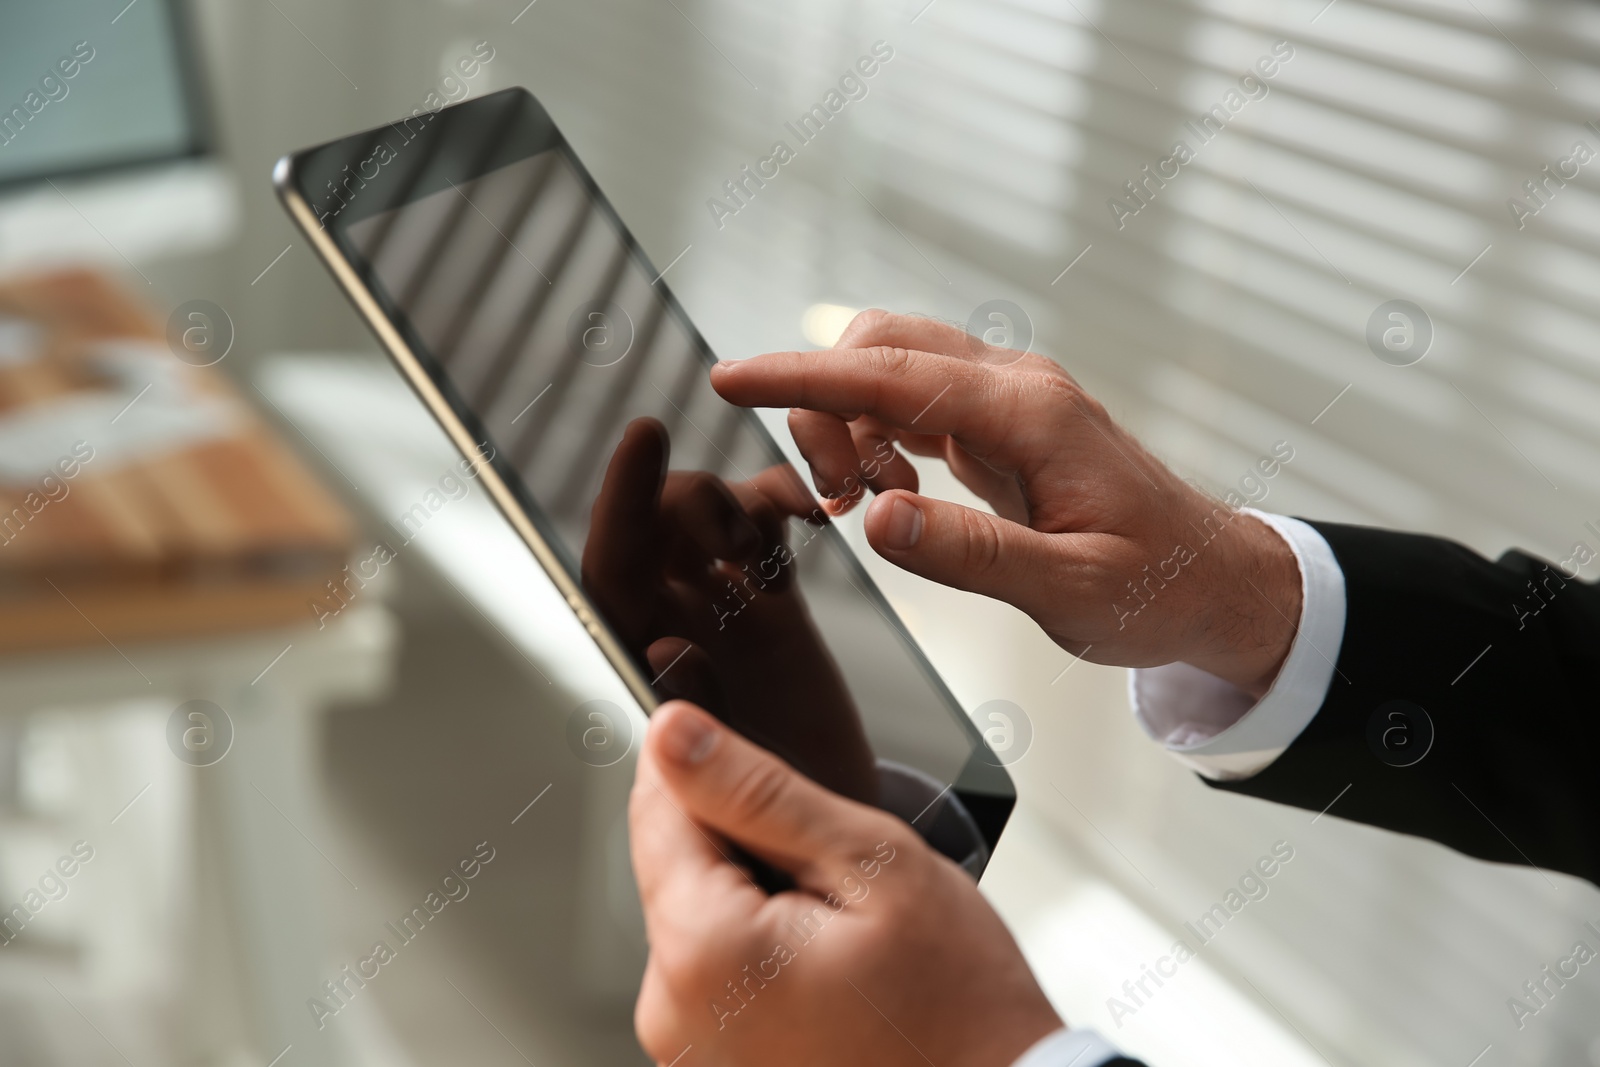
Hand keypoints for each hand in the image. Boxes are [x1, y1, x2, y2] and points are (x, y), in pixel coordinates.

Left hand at [583, 417, 877, 802]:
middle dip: (693, 502)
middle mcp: (673, 628)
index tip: (643, 435)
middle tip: (736, 540)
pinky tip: (811, 518)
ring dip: (739, 504)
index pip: (612, 565)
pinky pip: (765, 532)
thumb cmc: (775, 832)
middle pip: (659, 524)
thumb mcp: (734, 783)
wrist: (833, 841)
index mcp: (643, 665)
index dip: (620, 498)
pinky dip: (783, 507)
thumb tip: (662, 644)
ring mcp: (723, 614)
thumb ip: (696, 712)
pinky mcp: (773, 609)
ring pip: (709, 517)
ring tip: (764, 549)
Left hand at [630, 700, 1062, 1066]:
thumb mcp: (872, 864)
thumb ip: (760, 791)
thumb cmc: (956, 1006)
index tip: (772, 773)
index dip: (714, 770)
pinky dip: (761, 949)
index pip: (655, 808)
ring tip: (839, 931)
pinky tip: (824, 967)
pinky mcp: (710, 1061)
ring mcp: (687, 1047)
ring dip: (756, 898)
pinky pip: (713, 969)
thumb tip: (675, 735)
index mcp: (702, 954)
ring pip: (697, 912)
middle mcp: (672, 1011)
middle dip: (747, 844)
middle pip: (675, 863)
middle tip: (836, 875)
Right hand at [709, 309, 1301, 697]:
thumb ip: (972, 555)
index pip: (891, 376)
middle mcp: (1016, 389)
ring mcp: (1010, 400)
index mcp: (1030, 416)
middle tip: (832, 497)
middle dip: (825, 407)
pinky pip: (914, 401)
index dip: (801, 378)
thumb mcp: (1070, 592)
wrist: (1215, 579)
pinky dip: (878, 436)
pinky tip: (890, 493)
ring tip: (860, 501)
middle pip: (882, 348)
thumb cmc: (1155, 588)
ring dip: (850, 421)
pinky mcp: (1004, 423)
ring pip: (893, 367)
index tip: (729, 379)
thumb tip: (876, 520)